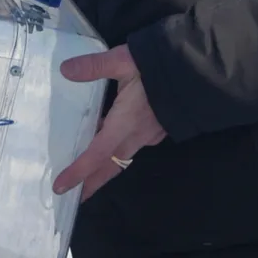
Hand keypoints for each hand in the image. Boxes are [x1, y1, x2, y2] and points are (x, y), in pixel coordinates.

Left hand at [53, 46, 165, 200]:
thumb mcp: (124, 60)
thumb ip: (95, 66)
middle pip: (109, 166)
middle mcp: (136, 135)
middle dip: (91, 182)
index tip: (60, 187)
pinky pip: (132, 146)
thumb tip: (65, 70)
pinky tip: (110, 140)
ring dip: (104, 169)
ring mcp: (150, 134)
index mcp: (124, 123)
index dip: (78, 172)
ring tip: (88, 173)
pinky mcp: (158, 129)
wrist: (197, 70)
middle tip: (73, 196)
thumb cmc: (159, 67)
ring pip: (122, 158)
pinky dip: (118, 151)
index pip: (96, 154)